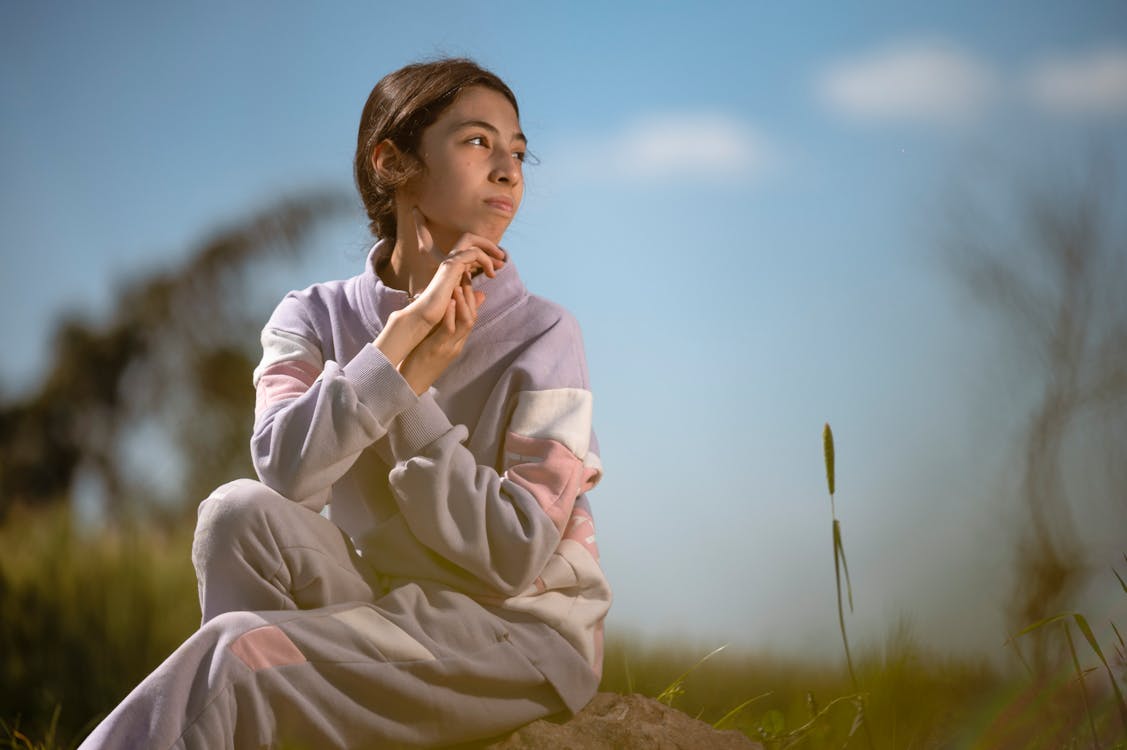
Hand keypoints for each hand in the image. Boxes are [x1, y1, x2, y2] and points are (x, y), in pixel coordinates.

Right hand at [372, 208, 503, 366]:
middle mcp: (450, 262)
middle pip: (469, 238)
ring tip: (500, 263)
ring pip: (470, 239)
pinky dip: (485, 259)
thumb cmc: (439, 314)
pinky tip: (490, 274)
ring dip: (488, 248)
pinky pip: (473, 253)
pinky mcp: (452, 266)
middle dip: (487, 244)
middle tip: (502, 257)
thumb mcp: (461, 302)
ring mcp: (449, 262)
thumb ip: (471, 296)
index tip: (499, 266)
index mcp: (452, 269)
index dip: (485, 256)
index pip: (470, 252)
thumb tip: (482, 295)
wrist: (425, 317)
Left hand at [399, 280, 484, 394]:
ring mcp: (449, 348)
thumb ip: (442, 327)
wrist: (407, 387)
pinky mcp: (437, 350)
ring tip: (458, 286)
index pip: (472, 316)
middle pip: (473, 316)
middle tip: (465, 277)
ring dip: (463, 302)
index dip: (471, 296)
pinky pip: (448, 331)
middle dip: (470, 295)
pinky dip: (450, 315)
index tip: (465, 279)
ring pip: (466, 322)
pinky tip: (447, 303)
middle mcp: (456, 344)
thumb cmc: (417, 363)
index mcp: (456, 342)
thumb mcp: (433, 343)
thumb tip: (446, 308)